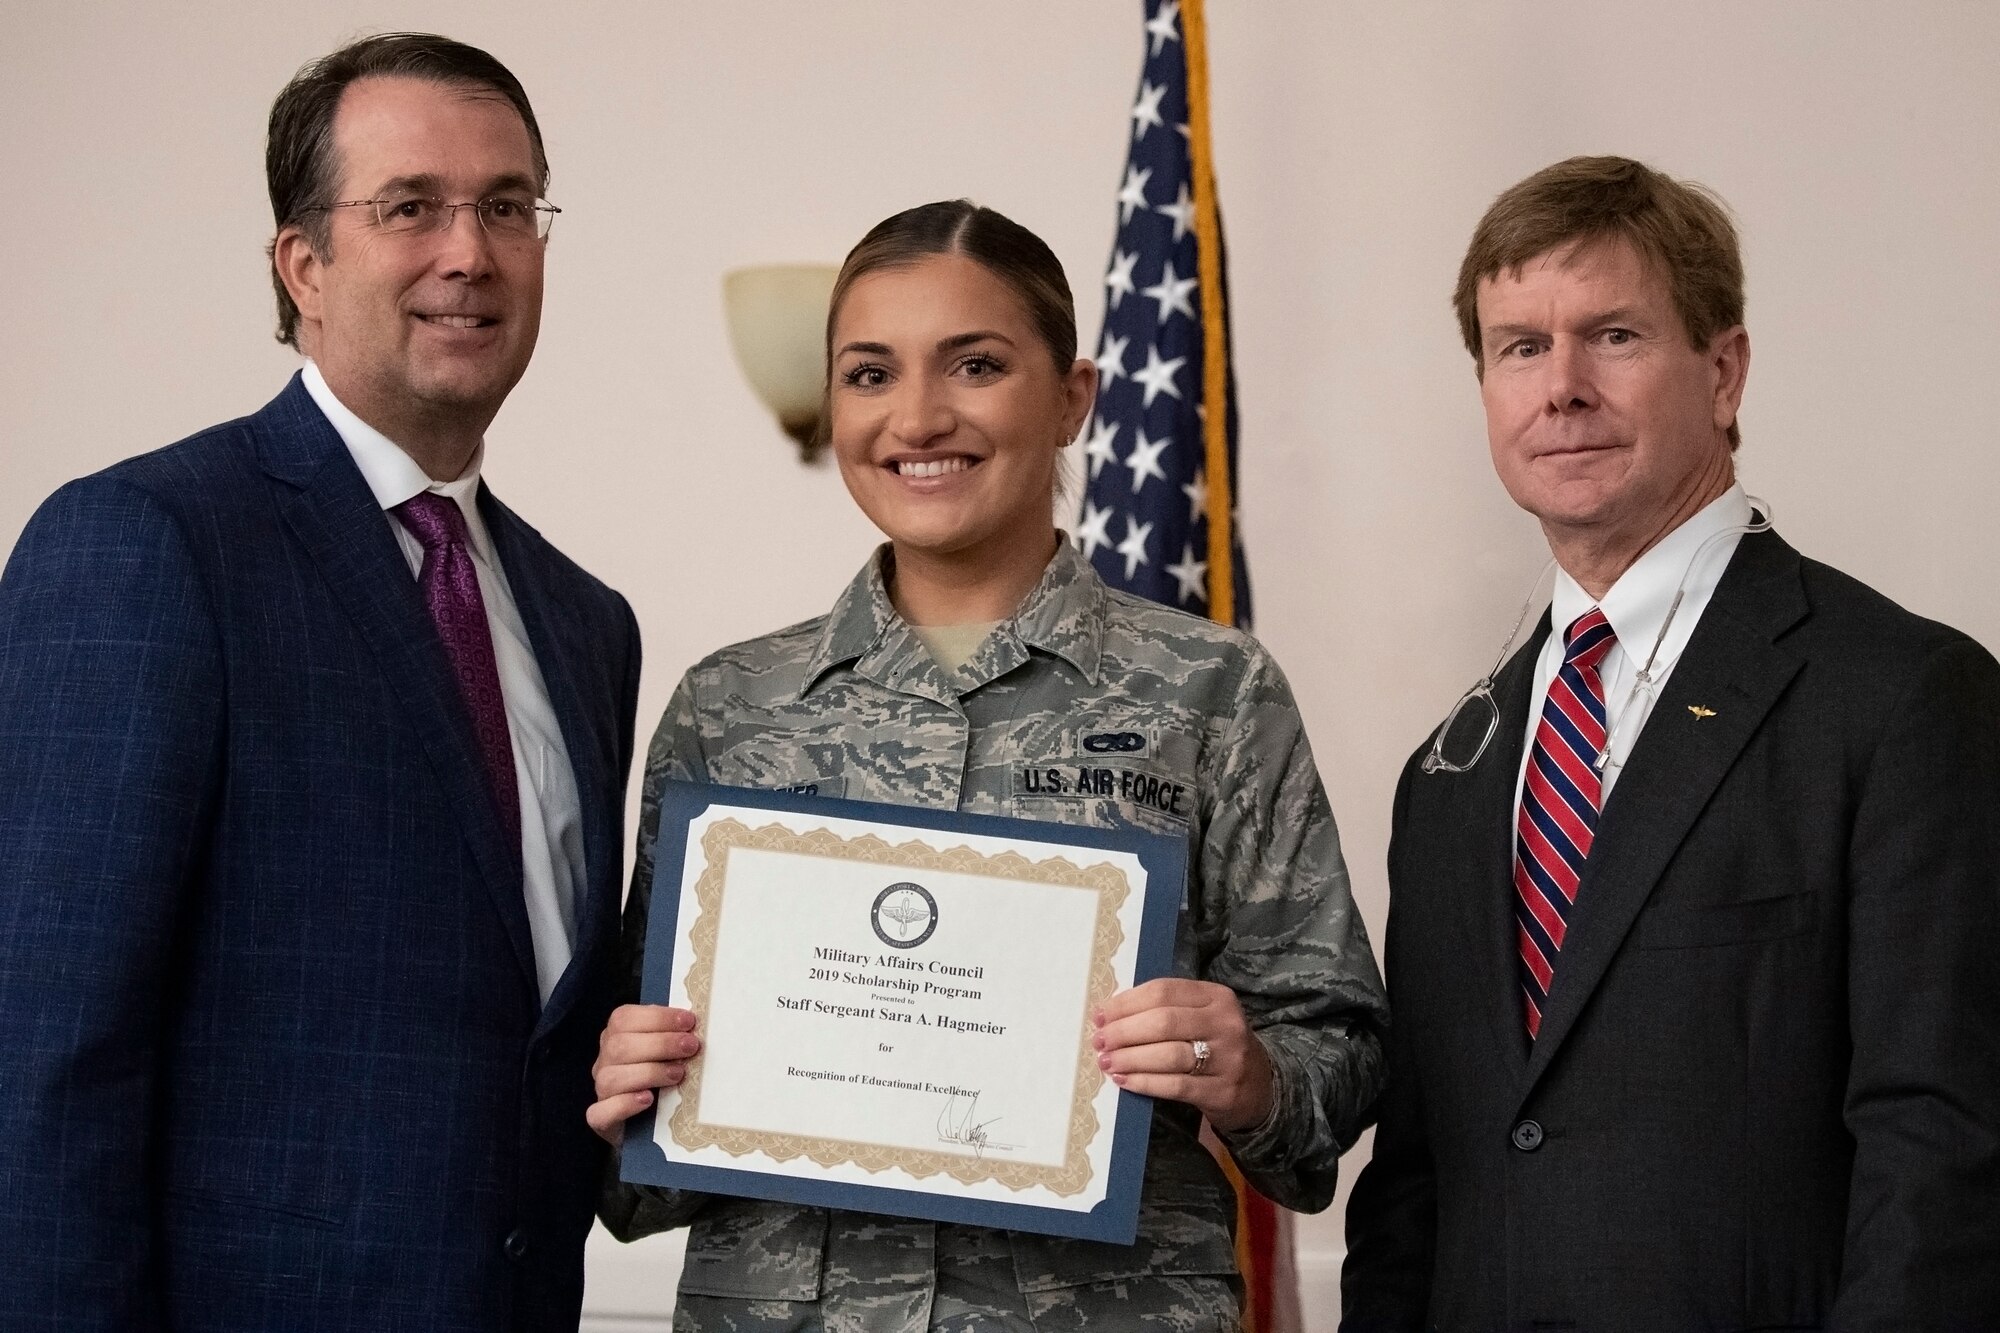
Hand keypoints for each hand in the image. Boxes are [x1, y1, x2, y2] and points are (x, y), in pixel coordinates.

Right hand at [586, 1003, 701, 1145]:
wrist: (643, 1124)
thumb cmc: (659, 1078)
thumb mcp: (664, 1052)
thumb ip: (672, 1035)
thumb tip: (696, 1026)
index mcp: (616, 1036)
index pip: (625, 1018)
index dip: (657, 1018)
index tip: (688, 1022)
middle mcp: (604, 1061)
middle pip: (620, 1046)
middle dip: (660, 1044)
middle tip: (691, 1046)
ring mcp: (601, 1091)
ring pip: (611, 1078)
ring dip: (649, 1073)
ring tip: (678, 1074)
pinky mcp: (601, 1120)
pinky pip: (601, 1112)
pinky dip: (624, 1104)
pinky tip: (647, 1099)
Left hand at [1093, 978, 1274, 1133]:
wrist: (1260, 1087)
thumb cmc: (1216, 1046)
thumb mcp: (1202, 1017)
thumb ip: (1166, 1010)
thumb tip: (1110, 1015)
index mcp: (1217, 996)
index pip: (1163, 991)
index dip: (1126, 1003)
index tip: (1099, 1015)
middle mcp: (1226, 1023)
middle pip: (1163, 1021)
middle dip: (1123, 1031)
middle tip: (1099, 1041)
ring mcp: (1228, 1059)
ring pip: (1168, 1054)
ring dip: (1130, 1058)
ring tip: (1107, 1062)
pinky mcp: (1223, 1091)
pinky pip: (1175, 1086)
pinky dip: (1145, 1083)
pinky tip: (1124, 1081)